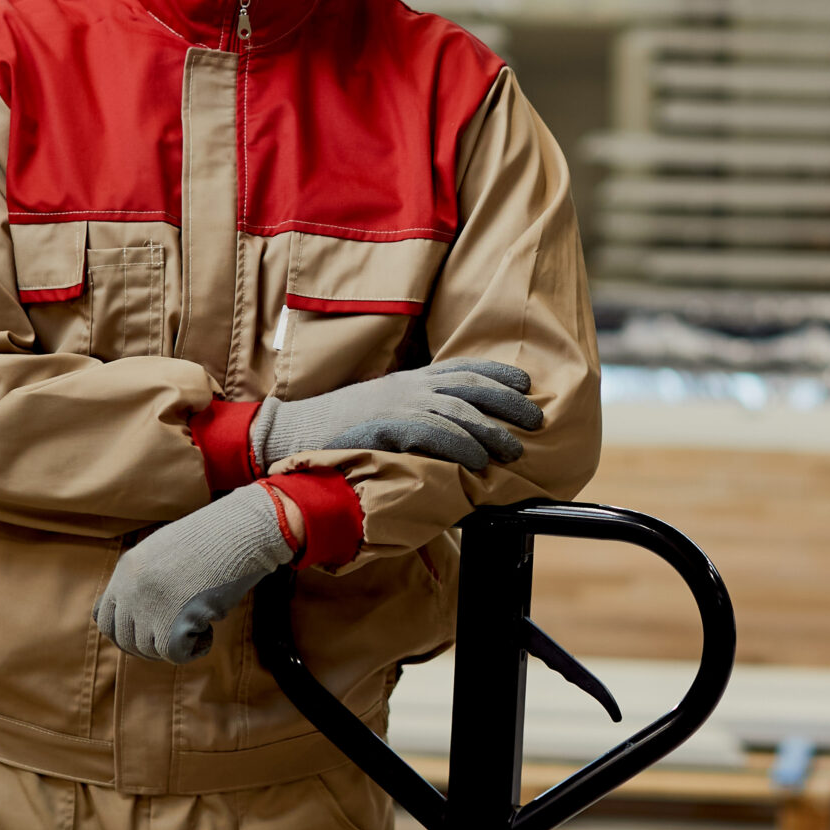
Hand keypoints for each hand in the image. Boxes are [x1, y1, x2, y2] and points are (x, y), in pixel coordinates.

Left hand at [93, 485, 294, 662]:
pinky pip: (175, 655)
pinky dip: (195, 649)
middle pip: (125, 640)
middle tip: (176, 639)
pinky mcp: (173, 622)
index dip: (125, 633)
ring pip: (150, 650)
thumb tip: (144, 619)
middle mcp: (131, 589)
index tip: (148, 635)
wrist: (240, 532)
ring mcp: (149, 607)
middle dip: (148, 648)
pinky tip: (209, 631)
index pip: (105, 618)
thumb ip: (147, 580)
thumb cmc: (214, 539)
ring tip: (200, 624)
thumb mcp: (165, 551)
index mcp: (126, 569)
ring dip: (174, 645)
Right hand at [255, 359, 542, 473]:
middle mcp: (408, 386)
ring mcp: (396, 405)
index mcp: (409, 379)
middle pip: (469, 387)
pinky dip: (459, 446)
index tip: (525, 383)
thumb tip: (454, 432)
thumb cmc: (340, 429)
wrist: (294, 435)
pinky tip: (477, 460)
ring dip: (490, 430)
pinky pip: (431, 434)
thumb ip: (416, 413)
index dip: (497, 374)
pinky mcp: (384, 427)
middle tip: (535, 419)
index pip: (462, 368)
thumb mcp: (383, 410)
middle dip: (506, 402)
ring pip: (456, 411)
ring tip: (514, 448)